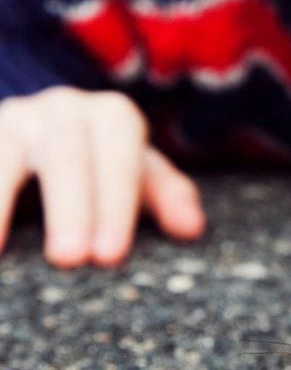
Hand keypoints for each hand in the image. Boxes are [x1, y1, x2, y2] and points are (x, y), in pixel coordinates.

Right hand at [0, 86, 205, 266]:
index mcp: (111, 117)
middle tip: (70, 260)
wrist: (45, 128)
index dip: (115, 204)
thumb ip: (168, 195)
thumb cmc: (104, 163)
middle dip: (70, 208)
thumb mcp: (139, 174)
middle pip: (67, 156)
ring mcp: (13, 118)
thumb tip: (192, 227)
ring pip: (4, 154)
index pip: (119, 158)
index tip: (110, 255)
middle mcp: (61, 109)